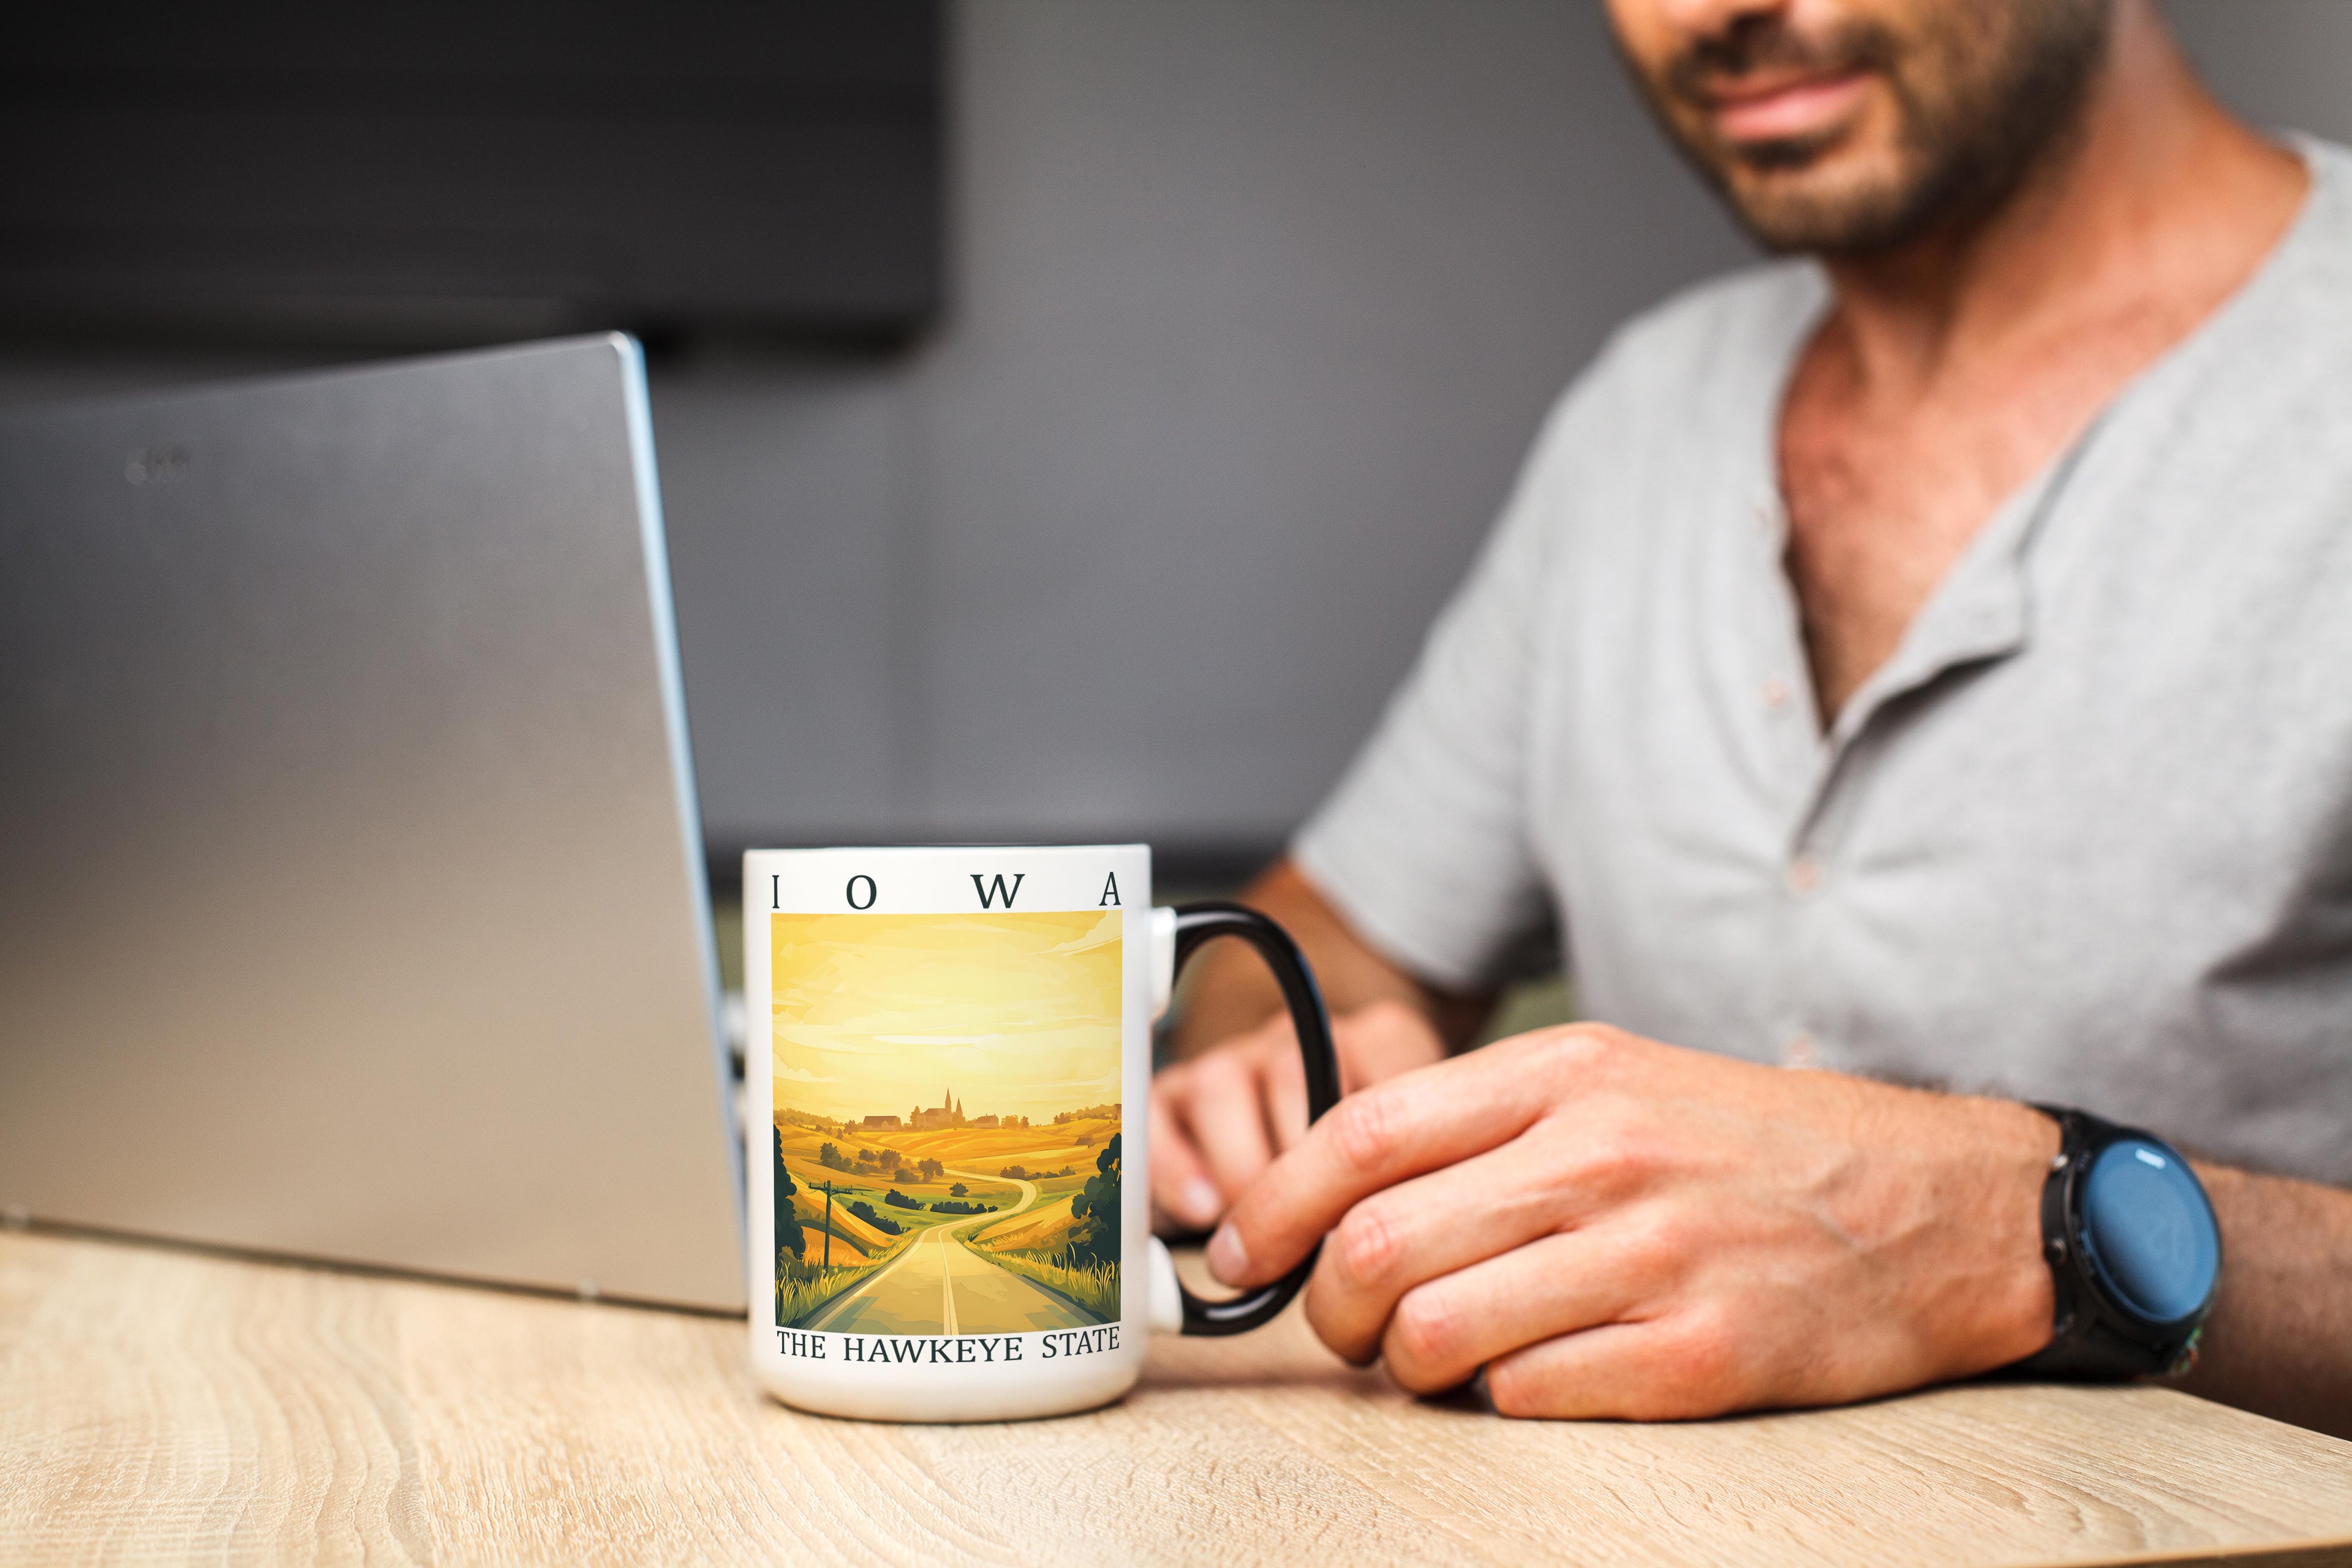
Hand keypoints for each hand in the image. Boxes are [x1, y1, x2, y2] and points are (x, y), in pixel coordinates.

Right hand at [1150, 998, 1445, 1231]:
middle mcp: (1298, 1040)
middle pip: (1290, 1073)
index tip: (1378, 1210)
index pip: (1384, 1068)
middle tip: (1314, 1230)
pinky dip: (1174, 1166)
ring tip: (1259, 1230)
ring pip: (1219, 1085)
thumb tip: (1395, 1233)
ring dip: (1240, 1167)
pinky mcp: (1174, 1096)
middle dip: (1300, 1165)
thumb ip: (1414, 1177)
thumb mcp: (1415, 1161)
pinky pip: (1155, 1115)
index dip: (1378, 1147)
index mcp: (1373, 1042)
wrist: (1311, 1154)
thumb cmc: (1374, 1169)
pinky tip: (1204, 1211)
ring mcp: (1233, 1061)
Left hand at [1204, 1024, 2059, 1418]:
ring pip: (1433, 1334)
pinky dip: (1503, 1400)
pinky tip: (1536, 1374)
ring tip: (1436, 1358)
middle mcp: (1601, 1156)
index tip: (1237, 1257)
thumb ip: (1483, 1130)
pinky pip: (1526, 1399)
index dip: (1271, 1207)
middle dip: (1325, 1310)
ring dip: (1403, 1368)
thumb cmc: (1752, 1146)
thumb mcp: (1619, 1084)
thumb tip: (1339, 1201)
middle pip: (1375, 1246)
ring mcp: (1653, 1258)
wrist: (1938, 1204)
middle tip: (1343, 1329)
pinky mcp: (1700, 1356)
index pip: (1361, 1135)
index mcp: (1568, 1075)